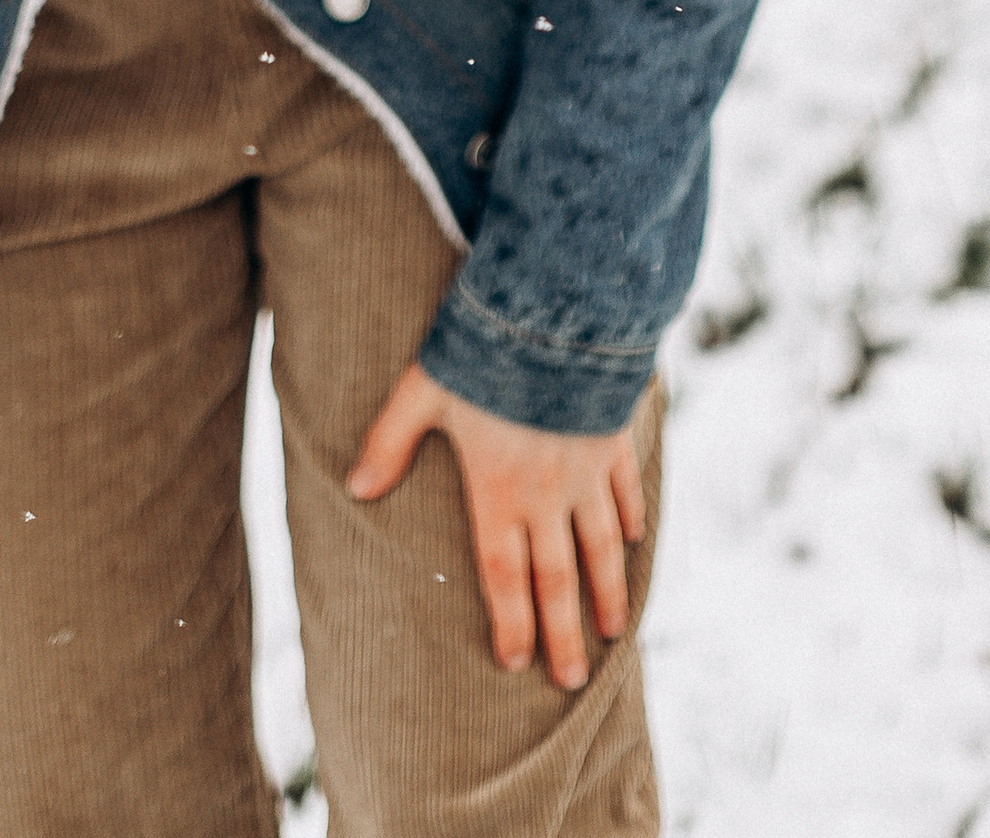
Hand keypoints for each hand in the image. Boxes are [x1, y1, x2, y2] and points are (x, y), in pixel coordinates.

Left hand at [347, 360, 645, 689]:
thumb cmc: (483, 350)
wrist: (556, 309)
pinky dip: (632, 519)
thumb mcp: (424, 389)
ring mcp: (586, 469)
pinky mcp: (613, 438)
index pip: (502, 575)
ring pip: (602, 547)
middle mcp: (546, 494)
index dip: (510, 623)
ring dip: (607, 593)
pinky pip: (626, 490)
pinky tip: (635, 542)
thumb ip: (390, 440)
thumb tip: (355, 487)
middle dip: (563, 635)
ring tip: (614, 633)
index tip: (514, 661)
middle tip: (571, 680)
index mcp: (498, 491)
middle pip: (556, 580)